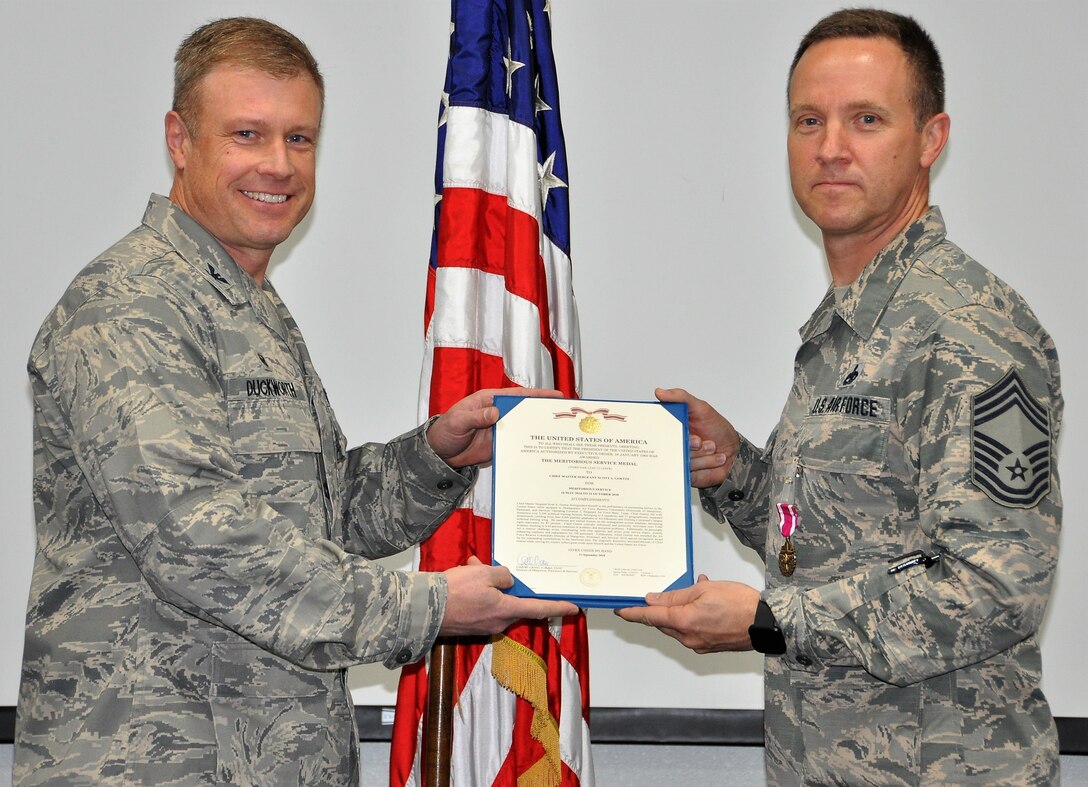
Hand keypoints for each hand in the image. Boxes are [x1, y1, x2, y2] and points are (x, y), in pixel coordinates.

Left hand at [426, 387, 561, 467]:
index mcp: (490, 400)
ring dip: (539, 431)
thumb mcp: (458, 421)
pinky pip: (517, 445)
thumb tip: (496, 412)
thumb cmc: (446, 431)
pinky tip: (544, 452)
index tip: (555, 396)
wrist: (439, 454)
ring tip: (561, 435)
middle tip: (566, 416)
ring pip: (524, 429)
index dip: (537, 395)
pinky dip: (529, 448)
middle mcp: (499, 413)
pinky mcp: (500, 446)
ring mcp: (501, 430)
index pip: (517, 395)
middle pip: (525, 411)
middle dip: (544, 412)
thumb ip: (476, 417)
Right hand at [440, 556, 578, 634]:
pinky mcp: (470, 625)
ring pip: (495, 600)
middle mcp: (498, 622)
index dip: (558, 607)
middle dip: (507, 583)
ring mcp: (484, 625)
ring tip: (473, 567)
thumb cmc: (455, 591)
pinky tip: (466, 575)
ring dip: (488, 584)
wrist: (423, 609)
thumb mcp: (484, 574)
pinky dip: (477, 590)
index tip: (574, 608)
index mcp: (506, 610)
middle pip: (513, 601)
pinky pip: (482, 605)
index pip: (539, 609)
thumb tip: (507, 580)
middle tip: (494, 568)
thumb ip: (502, 576)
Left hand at [615, 575, 759, 652]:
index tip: (620, 610)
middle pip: (662, 623)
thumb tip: (655, 599)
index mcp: (684, 621)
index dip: (633, 613)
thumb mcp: (704, 590)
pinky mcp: (708, 647)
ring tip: (691, 592)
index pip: (649, 617)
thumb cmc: (740, 603)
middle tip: (654, 595)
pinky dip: (690, 618)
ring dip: (677, 612)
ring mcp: (698, 644)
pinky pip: (691, 631)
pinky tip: (701, 604)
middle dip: (658, 609)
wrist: (766, 623)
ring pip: (677, 627)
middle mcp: (688, 638)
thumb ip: (676, 595)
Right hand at [655, 387, 739, 487]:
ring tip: (712, 447)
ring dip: (703, 455)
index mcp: (671, 430)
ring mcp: (680, 461)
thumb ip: (681, 398)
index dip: (669, 434)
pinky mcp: (687, 475)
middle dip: (692, 446)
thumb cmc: (716, 428)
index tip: (690, 436)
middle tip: (700, 440)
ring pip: (684, 462)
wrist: (733, 450)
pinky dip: (706, 466)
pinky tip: (715, 458)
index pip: (658, 432)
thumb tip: (660, 392)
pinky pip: (692, 474)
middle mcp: (673, 446)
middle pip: (672, 451)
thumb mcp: (701, 408)